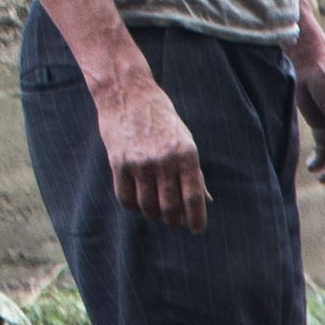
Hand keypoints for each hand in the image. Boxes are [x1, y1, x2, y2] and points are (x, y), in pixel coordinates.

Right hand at [93, 61, 209, 229]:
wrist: (127, 93)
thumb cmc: (161, 119)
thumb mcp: (185, 141)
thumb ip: (194, 172)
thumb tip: (207, 201)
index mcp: (185, 155)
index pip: (193, 197)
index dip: (196, 219)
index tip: (196, 230)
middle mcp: (163, 161)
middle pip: (170, 207)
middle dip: (173, 221)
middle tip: (174, 222)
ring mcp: (139, 162)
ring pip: (147, 206)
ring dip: (153, 215)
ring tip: (156, 213)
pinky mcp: (118, 162)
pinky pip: (125, 197)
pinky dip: (133, 207)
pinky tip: (138, 204)